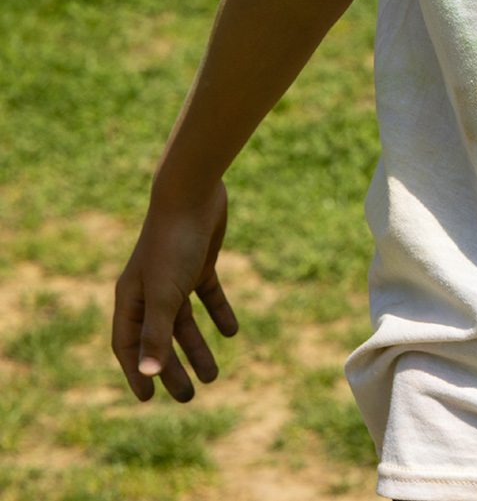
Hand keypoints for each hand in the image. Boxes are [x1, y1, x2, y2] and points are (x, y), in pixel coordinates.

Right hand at [113, 183, 238, 401]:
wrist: (194, 194)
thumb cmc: (173, 245)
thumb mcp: (165, 294)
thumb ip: (156, 333)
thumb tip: (148, 373)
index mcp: (131, 299)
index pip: (128, 345)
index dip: (137, 372)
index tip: (148, 399)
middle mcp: (149, 290)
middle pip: (159, 338)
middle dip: (172, 368)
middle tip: (188, 397)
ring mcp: (175, 276)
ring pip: (184, 321)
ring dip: (197, 348)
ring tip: (213, 377)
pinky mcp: (200, 262)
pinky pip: (208, 295)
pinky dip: (218, 313)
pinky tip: (232, 332)